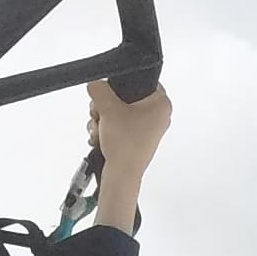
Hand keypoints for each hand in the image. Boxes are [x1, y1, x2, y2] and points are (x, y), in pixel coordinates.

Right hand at [83, 79, 171, 232]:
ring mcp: (148, 128)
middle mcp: (158, 115)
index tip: (109, 95)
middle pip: (125, 98)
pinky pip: (120, 125)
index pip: (140, 80)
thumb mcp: (108, 109)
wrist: (122, 174)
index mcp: (161, 104)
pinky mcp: (137, 139)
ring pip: (119, 112)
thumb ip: (100, 90)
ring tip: (100, 129)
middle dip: (105, 107)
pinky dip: (107, 130)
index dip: (119, 87)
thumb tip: (95, 84)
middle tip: (100, 114)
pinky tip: (101, 137)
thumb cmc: (125, 146)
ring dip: (103, 119)